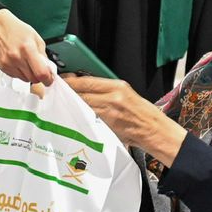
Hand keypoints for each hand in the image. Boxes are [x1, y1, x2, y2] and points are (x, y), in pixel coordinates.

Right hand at [0, 8, 53, 85]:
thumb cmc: (16, 30)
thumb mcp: (35, 37)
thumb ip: (43, 54)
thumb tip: (48, 68)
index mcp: (28, 48)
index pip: (41, 73)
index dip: (48, 79)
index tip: (49, 79)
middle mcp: (17, 57)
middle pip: (33, 79)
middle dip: (39, 76)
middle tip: (39, 69)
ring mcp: (8, 63)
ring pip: (25, 79)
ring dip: (29, 75)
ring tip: (27, 62)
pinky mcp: (2, 67)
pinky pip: (16, 76)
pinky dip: (20, 73)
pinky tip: (18, 62)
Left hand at [65, 74, 187, 163]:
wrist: (155, 131)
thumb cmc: (142, 114)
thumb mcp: (126, 95)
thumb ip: (106, 91)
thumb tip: (85, 88)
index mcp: (118, 86)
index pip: (87, 81)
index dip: (70, 81)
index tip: (61, 81)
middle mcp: (113, 97)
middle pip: (82, 92)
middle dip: (67, 93)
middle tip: (56, 93)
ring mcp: (110, 112)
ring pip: (83, 105)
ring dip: (71, 105)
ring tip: (61, 105)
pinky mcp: (108, 126)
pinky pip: (89, 119)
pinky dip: (79, 117)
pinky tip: (73, 117)